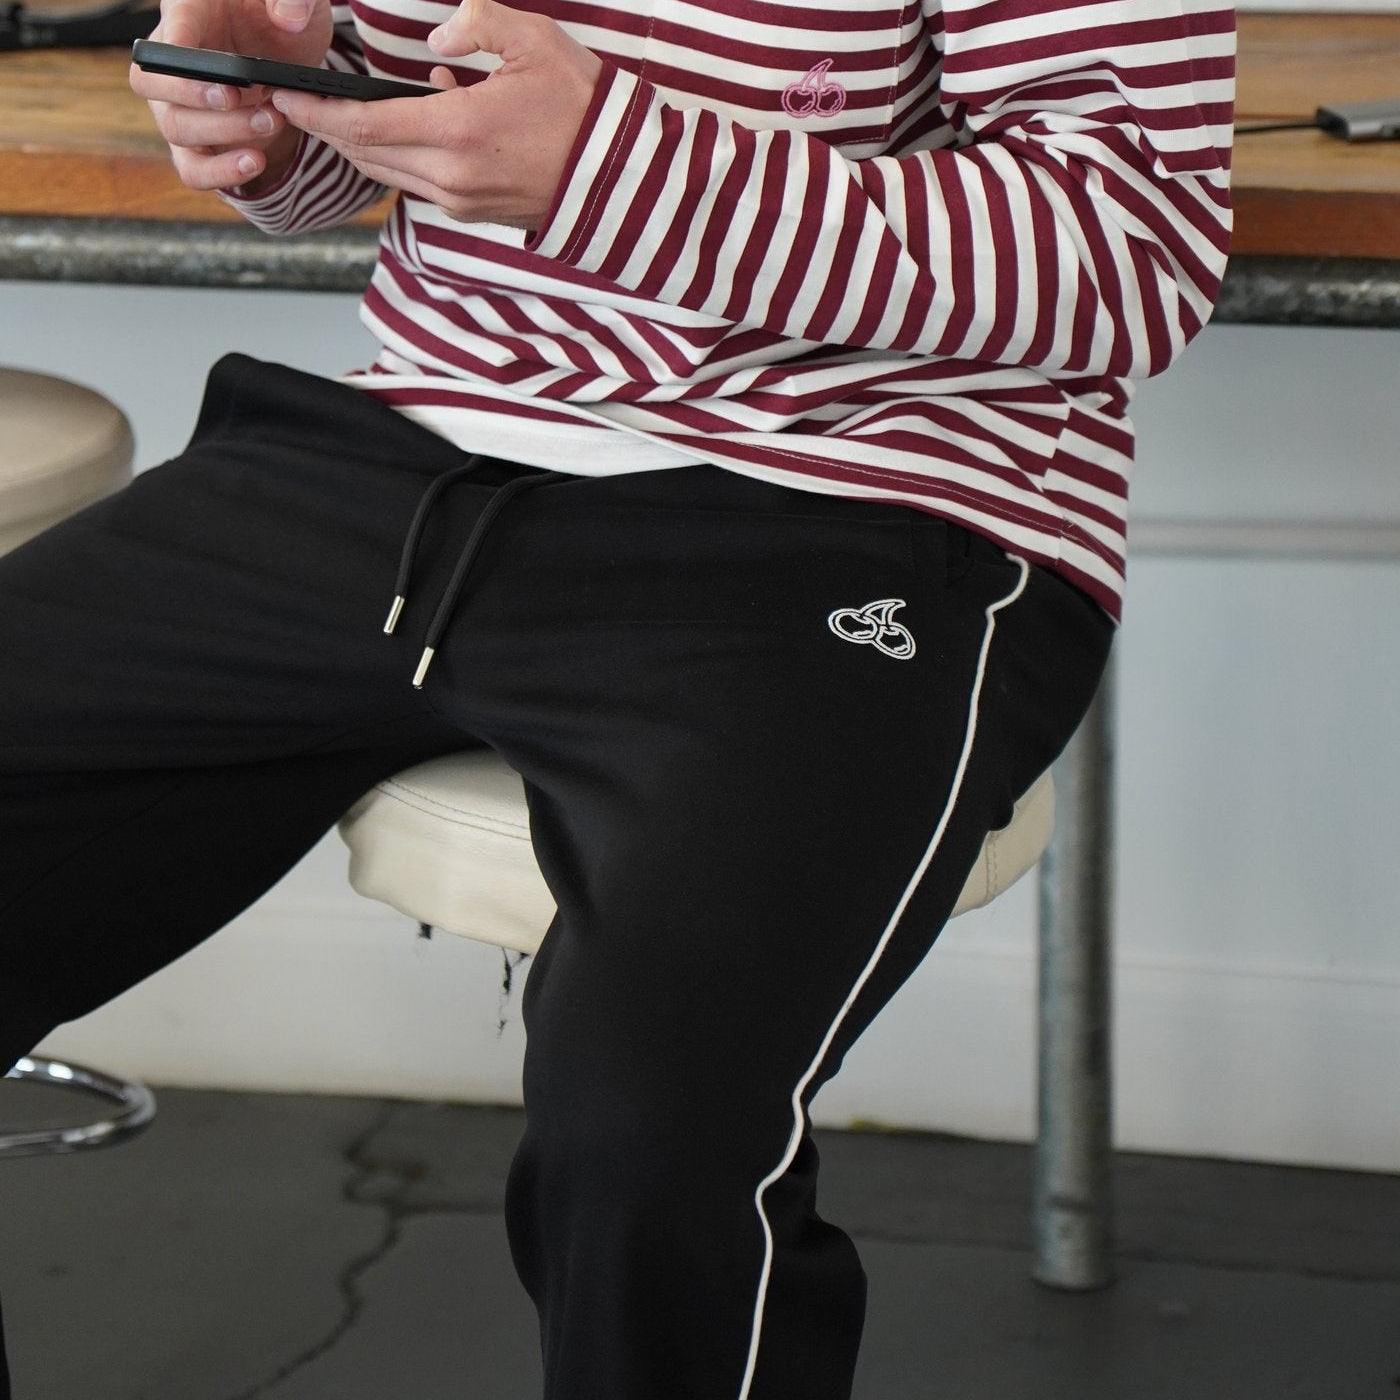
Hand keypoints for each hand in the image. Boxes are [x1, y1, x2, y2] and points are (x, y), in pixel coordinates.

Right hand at [129, 0, 332, 191]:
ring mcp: (180, 104)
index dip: (181, 51)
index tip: (218, 71)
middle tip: (240, 97)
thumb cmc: (284, 17)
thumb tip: (290, 19)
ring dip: (223, 132)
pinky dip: (219, 174)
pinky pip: (192, 168)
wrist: (294, 56)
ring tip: (271, 123)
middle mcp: (172, 59)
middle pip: (150, 83)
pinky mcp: (200, 141)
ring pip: (175, 127)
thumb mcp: (300, 0)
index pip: (169, 24)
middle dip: (195, 97)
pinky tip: (254, 163)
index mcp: (189, 10)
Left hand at [267, 0, 602, 230]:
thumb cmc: (582, 107)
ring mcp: (461, 202)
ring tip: (342, 114)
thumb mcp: (532, 41)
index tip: (283, 96)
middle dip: (327, 130)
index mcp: (458, 133)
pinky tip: (411, 126)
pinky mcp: (473, 214)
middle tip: (298, 102)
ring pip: (387, 174)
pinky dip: (400, 156)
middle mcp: (451, 178)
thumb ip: (475, 23)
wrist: (621, 176)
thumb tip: (434, 37)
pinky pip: (418, 184)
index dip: (315, 114)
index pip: (363, 128)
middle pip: (365, 156)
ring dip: (360, 146)